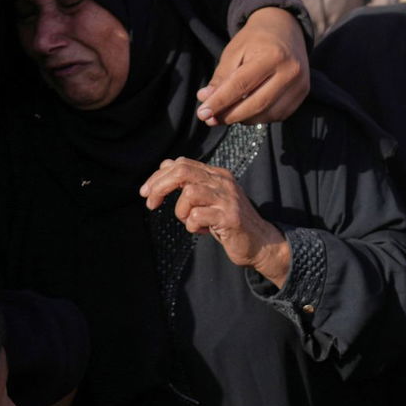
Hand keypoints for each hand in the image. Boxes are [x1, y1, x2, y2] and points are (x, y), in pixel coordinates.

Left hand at [140, 157, 290, 284]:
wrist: (260, 242)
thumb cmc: (228, 221)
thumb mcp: (209, 198)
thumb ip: (191, 182)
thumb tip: (165, 166)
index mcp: (216, 175)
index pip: (181, 164)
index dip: (158, 177)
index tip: (146, 193)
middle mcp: (223, 182)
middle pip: (182, 171)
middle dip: (160, 186)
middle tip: (151, 203)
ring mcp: (228, 199)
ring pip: (189, 193)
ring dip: (181, 212)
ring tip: (189, 222)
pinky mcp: (229, 218)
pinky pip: (197, 216)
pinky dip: (192, 226)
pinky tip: (201, 231)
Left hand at [198, 7, 309, 125]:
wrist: (286, 29)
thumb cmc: (256, 39)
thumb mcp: (234, 51)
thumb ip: (221, 77)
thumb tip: (206, 100)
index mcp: (272, 55)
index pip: (241, 85)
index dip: (220, 102)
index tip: (202, 113)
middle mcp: (291, 71)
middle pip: (256, 104)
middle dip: (230, 115)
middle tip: (211, 119)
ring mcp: (300, 84)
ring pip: (268, 114)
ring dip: (244, 119)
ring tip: (226, 115)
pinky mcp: (303, 93)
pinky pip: (279, 114)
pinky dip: (259, 118)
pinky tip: (246, 113)